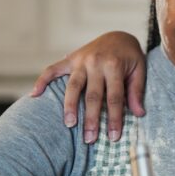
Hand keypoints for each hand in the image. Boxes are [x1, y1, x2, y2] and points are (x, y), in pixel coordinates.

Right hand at [31, 31, 146, 142]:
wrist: (118, 35)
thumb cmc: (130, 57)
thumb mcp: (140, 70)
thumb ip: (137, 91)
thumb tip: (139, 113)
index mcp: (114, 65)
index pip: (114, 97)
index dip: (114, 118)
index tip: (113, 137)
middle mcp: (95, 62)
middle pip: (92, 95)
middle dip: (91, 119)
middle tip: (89, 139)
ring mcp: (80, 60)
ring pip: (73, 86)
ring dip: (70, 106)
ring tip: (69, 124)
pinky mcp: (70, 59)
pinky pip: (52, 69)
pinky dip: (42, 81)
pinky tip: (34, 95)